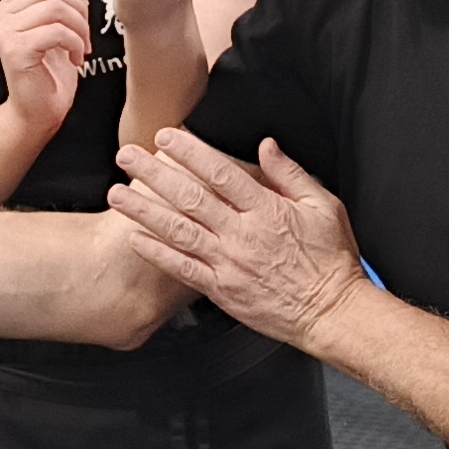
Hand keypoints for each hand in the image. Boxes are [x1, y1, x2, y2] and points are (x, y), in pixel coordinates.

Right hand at [0, 0, 92, 133]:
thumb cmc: (50, 74)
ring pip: (55, 7)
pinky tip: (76, 60)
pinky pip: (56, 31)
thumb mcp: (54, 30)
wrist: (37, 113)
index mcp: (8, 6)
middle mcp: (1, 15)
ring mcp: (6, 32)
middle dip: (79, 7)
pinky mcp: (15, 50)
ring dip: (80, 27)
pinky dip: (75, 43)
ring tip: (82, 47)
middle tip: (86, 33)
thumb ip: (56, 4)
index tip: (82, 9)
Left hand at [109, 131, 364, 351]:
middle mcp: (243, 234)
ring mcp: (230, 263)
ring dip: (145, 211)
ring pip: (179, 231)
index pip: (221, 172)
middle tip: (127, 157)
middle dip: (154, 174)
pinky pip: (183, 269)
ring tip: (118, 194)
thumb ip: (291, 174)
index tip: (166, 137)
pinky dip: (157, 254)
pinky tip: (136, 239)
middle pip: (190, 197)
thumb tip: (267, 146)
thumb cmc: (331, 260)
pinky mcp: (222, 289)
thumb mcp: (324, 206)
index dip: (190, 152)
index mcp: (267, 210)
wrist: (330, 311)